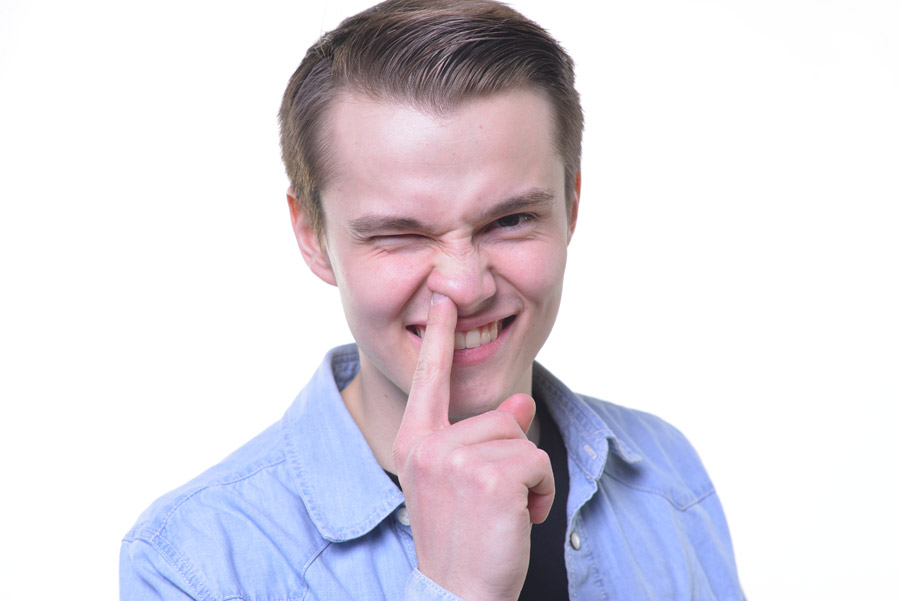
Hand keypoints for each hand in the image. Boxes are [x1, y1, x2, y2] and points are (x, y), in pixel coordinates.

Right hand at [392, 293, 554, 600]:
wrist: (457, 593)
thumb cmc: (460, 539)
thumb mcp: (463, 482)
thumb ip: (485, 439)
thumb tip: (522, 403)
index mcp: (415, 443)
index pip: (429, 381)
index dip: (438, 339)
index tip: (443, 301)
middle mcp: (430, 446)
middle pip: (499, 417)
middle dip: (512, 457)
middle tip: (491, 503)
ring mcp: (457, 459)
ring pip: (522, 440)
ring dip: (528, 478)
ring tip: (503, 513)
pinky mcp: (491, 475)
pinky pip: (538, 462)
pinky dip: (541, 493)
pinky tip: (518, 519)